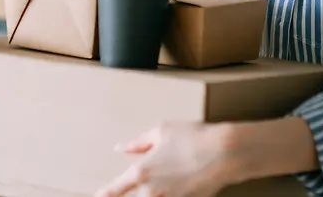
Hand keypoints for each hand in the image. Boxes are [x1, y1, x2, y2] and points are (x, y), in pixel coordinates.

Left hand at [95, 122, 236, 196]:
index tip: (98, 196)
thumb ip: (138, 143)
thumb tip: (120, 148)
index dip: (104, 195)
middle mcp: (151, 192)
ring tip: (147, 191)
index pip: (115, 190)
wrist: (225, 153)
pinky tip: (163, 194)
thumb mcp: (161, 131)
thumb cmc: (193, 137)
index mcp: (141, 172)